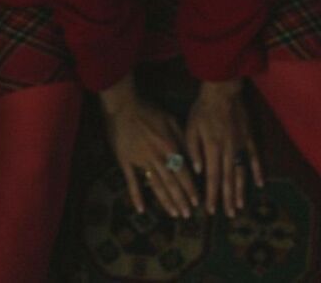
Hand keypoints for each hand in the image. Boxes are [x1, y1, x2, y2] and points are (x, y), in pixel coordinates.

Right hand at [101, 96, 199, 218]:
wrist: (124, 106)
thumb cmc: (149, 110)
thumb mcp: (171, 119)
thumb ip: (182, 138)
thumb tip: (193, 157)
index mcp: (169, 147)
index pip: (183, 173)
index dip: (190, 189)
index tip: (197, 203)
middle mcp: (157, 157)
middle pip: (171, 183)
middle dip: (181, 200)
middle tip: (187, 215)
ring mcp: (140, 161)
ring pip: (155, 185)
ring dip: (165, 201)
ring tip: (173, 214)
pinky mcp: (126, 162)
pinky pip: (132, 182)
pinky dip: (136, 196)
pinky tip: (141, 209)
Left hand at [185, 81, 263, 217]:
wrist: (222, 91)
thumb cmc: (203, 108)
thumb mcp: (191, 127)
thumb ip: (194, 150)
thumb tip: (199, 171)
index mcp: (212, 149)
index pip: (212, 178)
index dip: (211, 195)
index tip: (210, 210)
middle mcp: (228, 151)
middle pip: (228, 179)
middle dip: (228, 199)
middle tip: (229, 215)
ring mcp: (241, 145)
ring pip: (241, 172)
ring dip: (241, 190)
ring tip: (240, 206)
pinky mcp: (249, 138)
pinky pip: (254, 157)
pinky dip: (257, 171)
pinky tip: (260, 183)